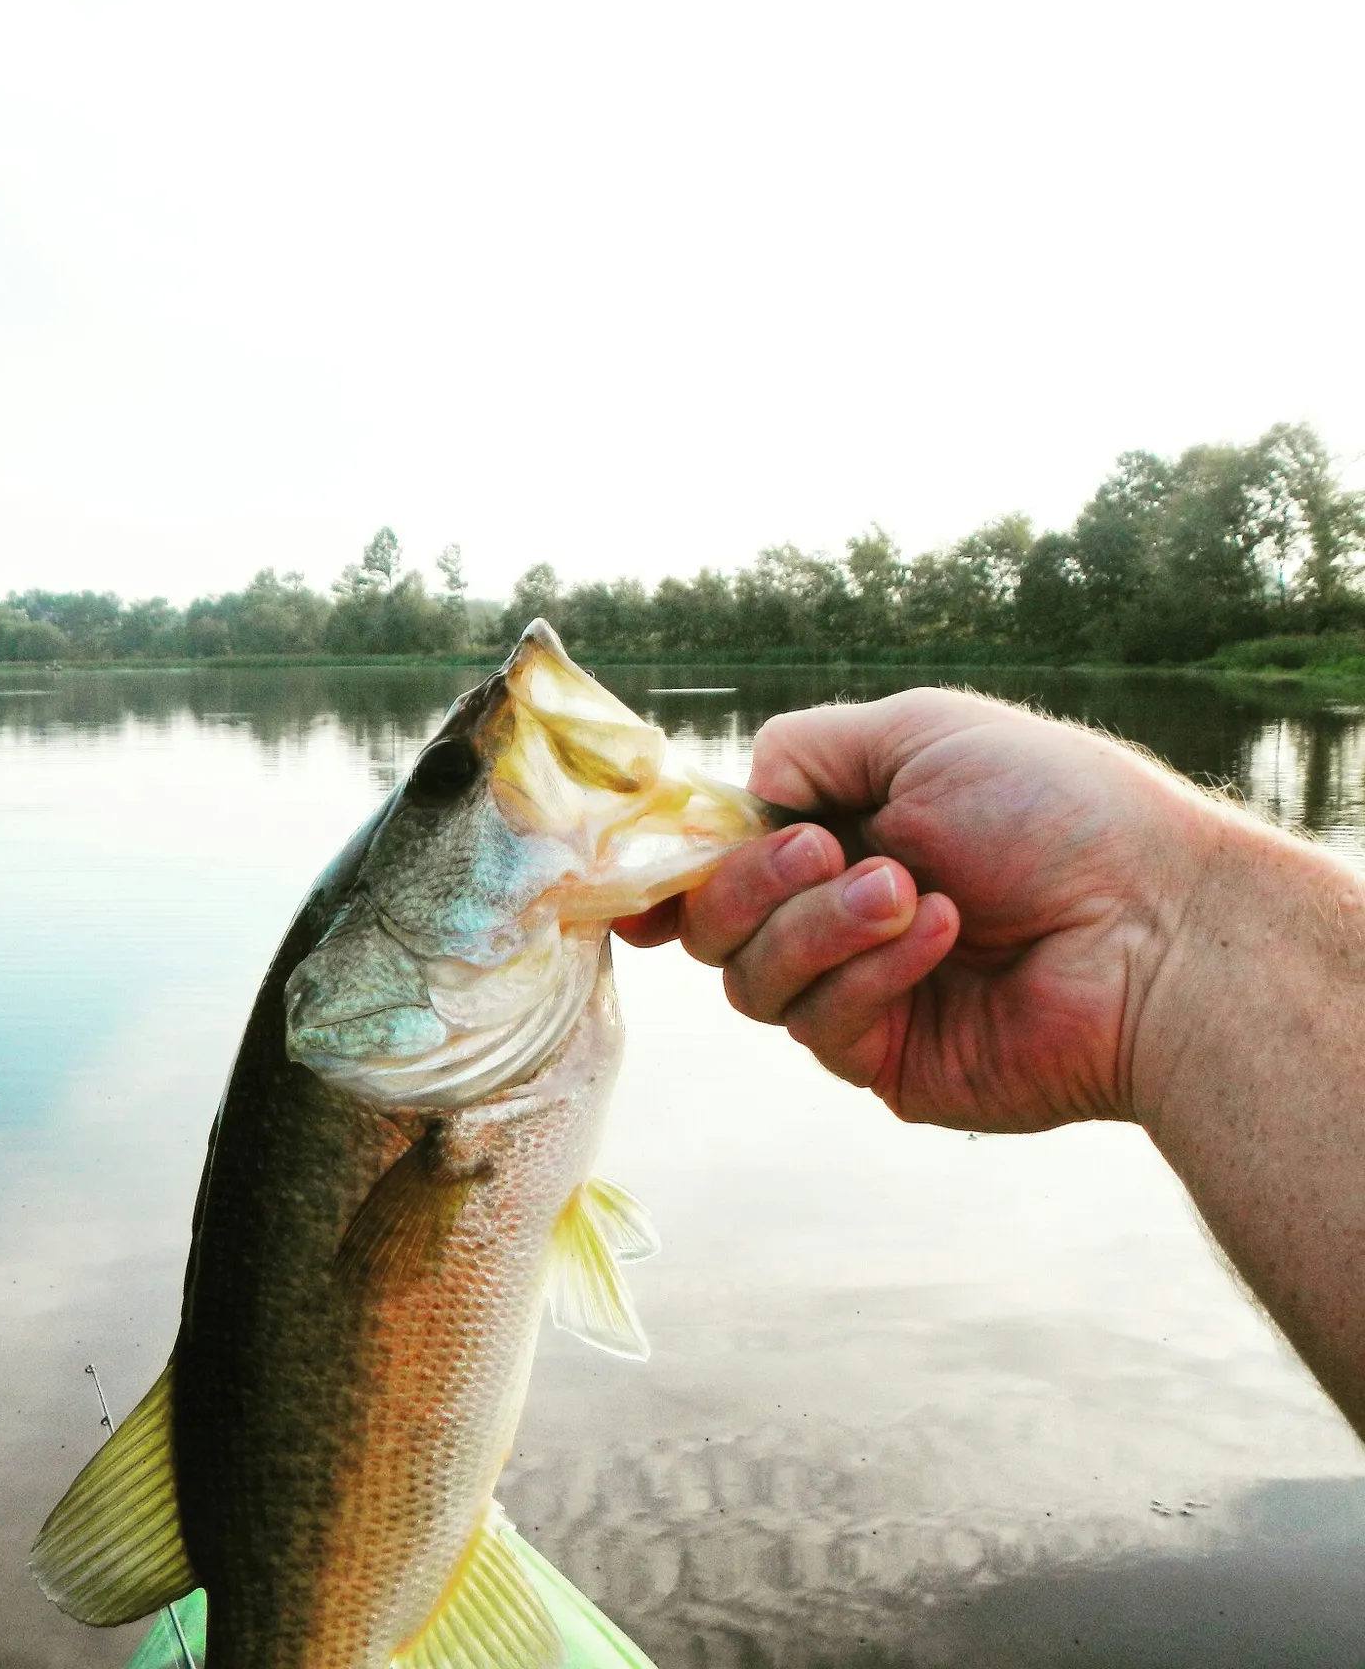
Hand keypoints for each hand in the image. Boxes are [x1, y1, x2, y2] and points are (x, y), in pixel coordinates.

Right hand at [618, 688, 1226, 1132]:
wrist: (1153, 919)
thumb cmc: (1052, 808)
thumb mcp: (918, 733)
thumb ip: (804, 750)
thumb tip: (739, 798)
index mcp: (839, 838)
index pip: (719, 864)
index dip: (671, 874)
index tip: (641, 880)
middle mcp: (835, 920)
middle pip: (712, 927)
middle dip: (751, 885)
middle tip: (826, 851)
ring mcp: (858, 994)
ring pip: (752, 980)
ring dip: (819, 925)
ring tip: (908, 890)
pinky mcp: (886, 1061)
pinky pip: (821, 1025)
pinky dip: (874, 971)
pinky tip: (944, 935)